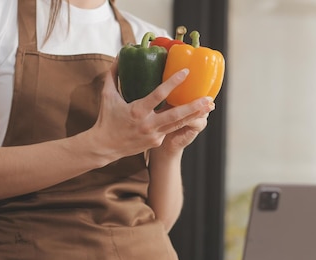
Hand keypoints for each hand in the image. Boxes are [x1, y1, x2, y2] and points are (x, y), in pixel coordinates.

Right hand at [91, 59, 213, 162]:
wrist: (106, 147)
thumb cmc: (107, 119)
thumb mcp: (107, 95)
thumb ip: (113, 75)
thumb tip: (119, 56)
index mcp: (136, 111)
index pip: (158, 95)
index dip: (172, 83)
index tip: (186, 72)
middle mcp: (147, 124)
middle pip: (175, 115)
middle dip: (194, 107)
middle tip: (209, 99)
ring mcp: (154, 135)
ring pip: (178, 124)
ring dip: (195, 115)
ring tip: (209, 107)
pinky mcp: (157, 142)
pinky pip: (171, 130)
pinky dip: (183, 122)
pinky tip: (196, 115)